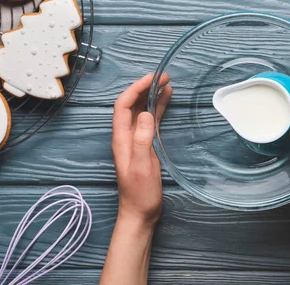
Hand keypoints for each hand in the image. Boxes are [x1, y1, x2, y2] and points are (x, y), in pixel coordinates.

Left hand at [112, 73, 171, 226]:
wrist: (140, 213)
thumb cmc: (140, 193)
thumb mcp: (141, 168)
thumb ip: (142, 141)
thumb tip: (147, 114)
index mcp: (121, 139)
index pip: (123, 106)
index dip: (135, 89)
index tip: (152, 78)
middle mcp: (126, 136)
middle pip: (131, 104)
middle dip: (145, 87)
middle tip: (164, 76)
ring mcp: (136, 140)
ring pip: (142, 110)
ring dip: (152, 95)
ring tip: (167, 82)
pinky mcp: (146, 145)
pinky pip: (151, 121)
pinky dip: (158, 107)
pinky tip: (167, 99)